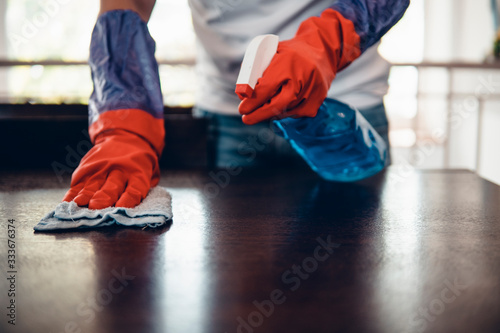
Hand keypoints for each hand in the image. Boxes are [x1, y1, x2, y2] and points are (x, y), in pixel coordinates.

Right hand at [62, 129, 159, 208]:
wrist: (126, 138)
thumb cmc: (138, 165)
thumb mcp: (148, 174)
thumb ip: (141, 192)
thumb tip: (129, 214)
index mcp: (137, 175)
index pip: (133, 190)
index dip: (127, 200)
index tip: (120, 209)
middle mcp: (119, 171)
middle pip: (110, 188)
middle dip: (102, 199)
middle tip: (96, 208)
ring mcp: (101, 169)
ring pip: (92, 185)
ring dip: (85, 196)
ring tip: (79, 205)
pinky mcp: (86, 168)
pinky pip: (78, 183)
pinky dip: (72, 194)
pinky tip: (67, 202)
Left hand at [238, 9, 360, 124]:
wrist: (323, 53)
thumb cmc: (291, 53)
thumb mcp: (272, 52)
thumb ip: (255, 69)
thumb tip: (242, 94)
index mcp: (287, 63)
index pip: (265, 89)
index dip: (251, 102)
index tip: (242, 109)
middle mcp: (301, 79)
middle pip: (276, 106)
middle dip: (258, 115)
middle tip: (246, 119)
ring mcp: (310, 93)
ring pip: (284, 112)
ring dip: (270, 112)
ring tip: (264, 105)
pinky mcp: (315, 104)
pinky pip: (294, 113)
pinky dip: (284, 111)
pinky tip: (283, 101)